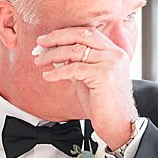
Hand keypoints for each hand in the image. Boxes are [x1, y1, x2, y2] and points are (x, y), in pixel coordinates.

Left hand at [32, 26, 138, 147]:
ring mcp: (111, 63)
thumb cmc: (103, 104)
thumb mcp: (88, 78)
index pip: (87, 32)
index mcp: (114, 52)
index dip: (65, 33)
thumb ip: (76, 63)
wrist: (118, 124)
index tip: (48, 39)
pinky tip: (48, 76)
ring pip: (75, 50)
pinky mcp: (104, 75)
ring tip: (40, 61)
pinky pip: (74, 68)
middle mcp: (115, 54)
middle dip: (57, 37)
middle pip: (81, 34)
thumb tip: (55, 53)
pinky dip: (57, 72)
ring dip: (53, 54)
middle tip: (40, 43)